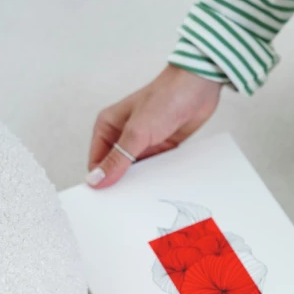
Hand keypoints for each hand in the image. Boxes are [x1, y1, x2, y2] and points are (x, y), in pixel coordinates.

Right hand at [86, 65, 222, 187]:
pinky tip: (159, 187)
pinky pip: (155, 168)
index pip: (97, 163)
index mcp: (107, 127)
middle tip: (127, 205)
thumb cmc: (164, 99)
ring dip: (141, 182)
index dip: (100, 181)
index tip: (107, 200)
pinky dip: (157, 176)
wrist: (197, 88)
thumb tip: (96, 180)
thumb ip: (117, 159)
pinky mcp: (161, 147)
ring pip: (136, 171)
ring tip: (145, 198)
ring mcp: (142, 142)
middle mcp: (122, 136)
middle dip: (121, 184)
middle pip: (116, 169)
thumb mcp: (136, 133)